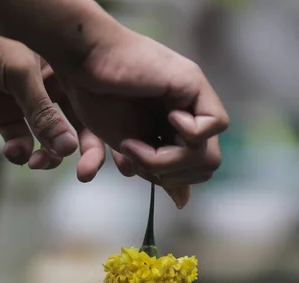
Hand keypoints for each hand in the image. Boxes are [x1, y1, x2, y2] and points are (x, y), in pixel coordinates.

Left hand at [0, 23, 81, 169]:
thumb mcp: (22, 75)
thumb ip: (45, 114)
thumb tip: (69, 148)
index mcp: (65, 75)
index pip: (90, 110)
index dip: (96, 137)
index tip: (93, 162)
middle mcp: (51, 92)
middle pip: (74, 131)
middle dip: (76, 153)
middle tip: (81, 174)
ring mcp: (29, 107)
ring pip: (48, 143)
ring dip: (46, 157)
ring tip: (35, 161)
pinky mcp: (6, 118)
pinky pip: (21, 143)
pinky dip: (18, 153)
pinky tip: (13, 151)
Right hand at [56, 23, 228, 207]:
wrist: (83, 64)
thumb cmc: (98, 100)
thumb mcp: (132, 149)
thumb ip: (160, 172)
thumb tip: (183, 202)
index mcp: (178, 132)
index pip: (194, 172)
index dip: (170, 178)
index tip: (136, 163)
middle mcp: (191, 116)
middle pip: (207, 168)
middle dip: (170, 174)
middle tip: (136, 152)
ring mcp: (195, 100)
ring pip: (211, 156)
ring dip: (170, 160)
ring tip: (137, 143)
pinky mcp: (195, 83)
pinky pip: (215, 125)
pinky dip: (190, 132)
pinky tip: (168, 117)